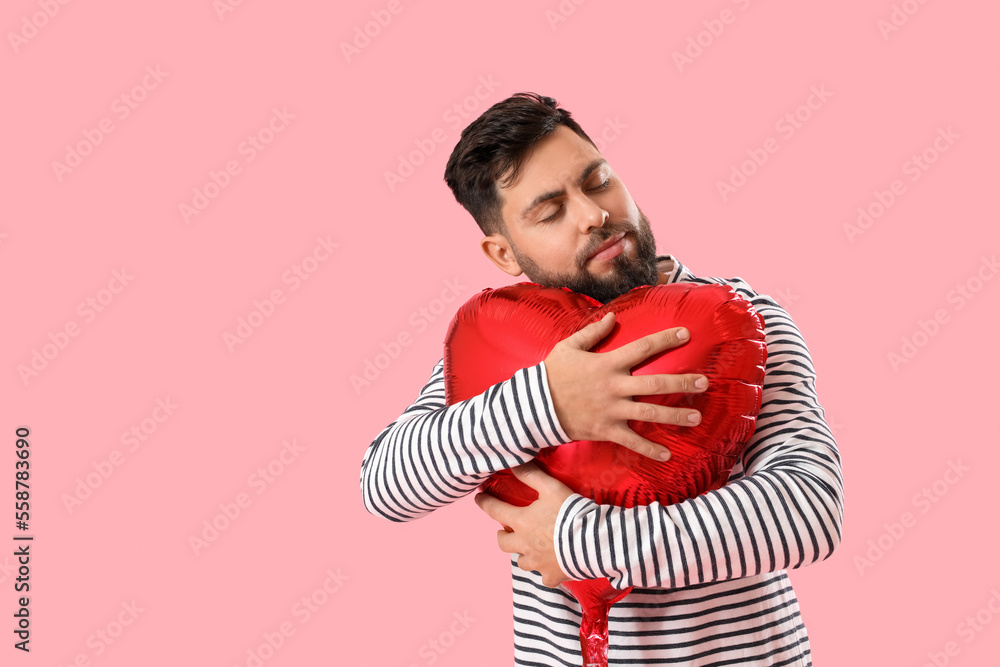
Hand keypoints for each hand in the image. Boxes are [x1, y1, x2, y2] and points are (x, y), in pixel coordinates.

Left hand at [474, 461, 573, 588]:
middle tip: (505, 530)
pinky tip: (551, 566)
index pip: (495, 511)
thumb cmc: (570, 512)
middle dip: (502, 535)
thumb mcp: (551, 488)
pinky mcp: (552, 576)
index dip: (485, 502)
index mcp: (522, 522)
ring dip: (523, 554)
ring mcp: (537, 563)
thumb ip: (531, 475)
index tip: (479, 498)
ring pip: (521, 562)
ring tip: (530, 548)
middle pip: (503, 543)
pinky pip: (544, 577)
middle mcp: (524, 545)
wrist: (592, 540)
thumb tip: (513, 463)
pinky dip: (545, 571)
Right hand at [543, 311, 708, 460]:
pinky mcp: (606, 430)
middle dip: (682, 382)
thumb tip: (614, 316)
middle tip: (704, 382)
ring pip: (650, 413)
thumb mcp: (569, 347)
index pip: (643, 347)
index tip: (686, 333)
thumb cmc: (551, 374)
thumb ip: (593, 331)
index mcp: (607, 363)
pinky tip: (668, 454)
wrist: (533, 406)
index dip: (666, 339)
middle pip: (655, 383)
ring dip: (675, 416)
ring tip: (696, 417)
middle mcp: (614, 387)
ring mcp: (612, 410)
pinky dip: (649, 449)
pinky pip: (632, 442)